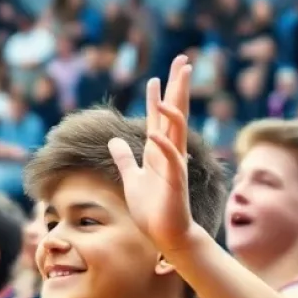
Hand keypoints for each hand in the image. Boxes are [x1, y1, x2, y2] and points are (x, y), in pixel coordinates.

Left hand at [108, 55, 194, 256]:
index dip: (157, 95)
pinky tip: (154, 131)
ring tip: (163, 86)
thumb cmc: (153, 210)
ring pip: (176, 129)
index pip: (160, 117)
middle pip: (176, 113)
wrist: (167, 236)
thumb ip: (125, 159)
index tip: (155, 75)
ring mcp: (175, 165)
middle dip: (178, 87)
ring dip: (171, 107)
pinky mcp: (175, 182)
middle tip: (183, 61)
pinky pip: (170, 158)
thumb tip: (114, 140)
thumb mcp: (132, 179)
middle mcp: (170, 153)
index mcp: (160, 151)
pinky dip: (163, 144)